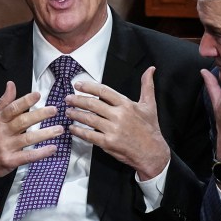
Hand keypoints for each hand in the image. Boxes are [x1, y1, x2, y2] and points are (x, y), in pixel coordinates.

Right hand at [0, 81, 63, 185]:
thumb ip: (4, 102)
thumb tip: (11, 84)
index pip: (12, 108)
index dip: (25, 101)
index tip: (38, 95)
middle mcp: (2, 133)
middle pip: (22, 122)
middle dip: (39, 115)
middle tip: (54, 110)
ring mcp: (6, 147)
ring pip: (28, 139)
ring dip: (45, 134)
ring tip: (59, 129)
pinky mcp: (10, 161)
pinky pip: (28, 156)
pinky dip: (41, 153)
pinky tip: (52, 148)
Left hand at [65, 66, 169, 180]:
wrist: (152, 152)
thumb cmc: (150, 128)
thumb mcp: (150, 105)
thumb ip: (147, 85)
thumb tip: (150, 69)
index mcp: (126, 105)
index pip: (104, 91)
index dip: (89, 87)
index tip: (78, 85)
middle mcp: (118, 115)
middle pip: (92, 104)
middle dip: (77, 100)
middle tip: (68, 98)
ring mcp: (112, 129)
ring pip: (89, 119)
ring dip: (76, 114)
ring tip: (68, 112)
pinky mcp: (108, 142)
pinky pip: (89, 135)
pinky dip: (79, 131)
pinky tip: (72, 128)